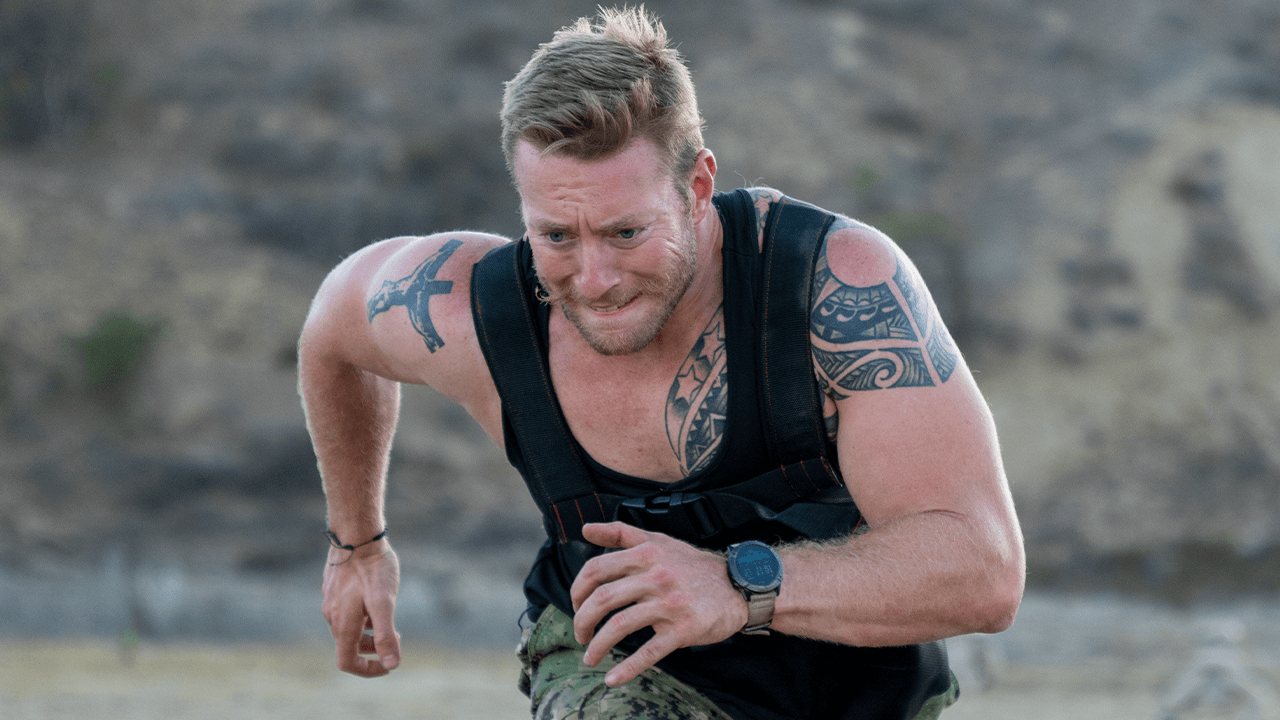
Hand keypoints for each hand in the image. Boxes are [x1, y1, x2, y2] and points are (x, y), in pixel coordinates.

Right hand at [321, 539, 401, 676]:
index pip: (347, 662)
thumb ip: (386, 635)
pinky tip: (377, 599)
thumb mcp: (384, 603)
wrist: (356, 534)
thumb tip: (392, 665)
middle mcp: (331, 615)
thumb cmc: (373, 568)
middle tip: (398, 636)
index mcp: (342, 624)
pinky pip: (346, 610)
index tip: (388, 664)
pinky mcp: (333, 587)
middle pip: (349, 646)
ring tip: (389, 618)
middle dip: (373, 648)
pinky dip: (362, 615)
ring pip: (348, 627)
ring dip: (368, 631)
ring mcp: (330, 600)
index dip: (367, 670)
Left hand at [570, 522, 747, 686]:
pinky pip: (648, 653)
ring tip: (590, 656)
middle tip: (580, 633)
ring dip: (597, 646)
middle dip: (582, 621)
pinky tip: (613, 679)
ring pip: (619, 626)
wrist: (738, 586)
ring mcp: (669, 604)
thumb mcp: (658, 540)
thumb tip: (586, 529)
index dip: (577, 590)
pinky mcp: (683, 629)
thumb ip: (620, 533)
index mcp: (646, 554)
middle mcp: (655, 576)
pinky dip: (627, 669)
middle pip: (603, 599)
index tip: (576, 604)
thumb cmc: (693, 565)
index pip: (596, 569)